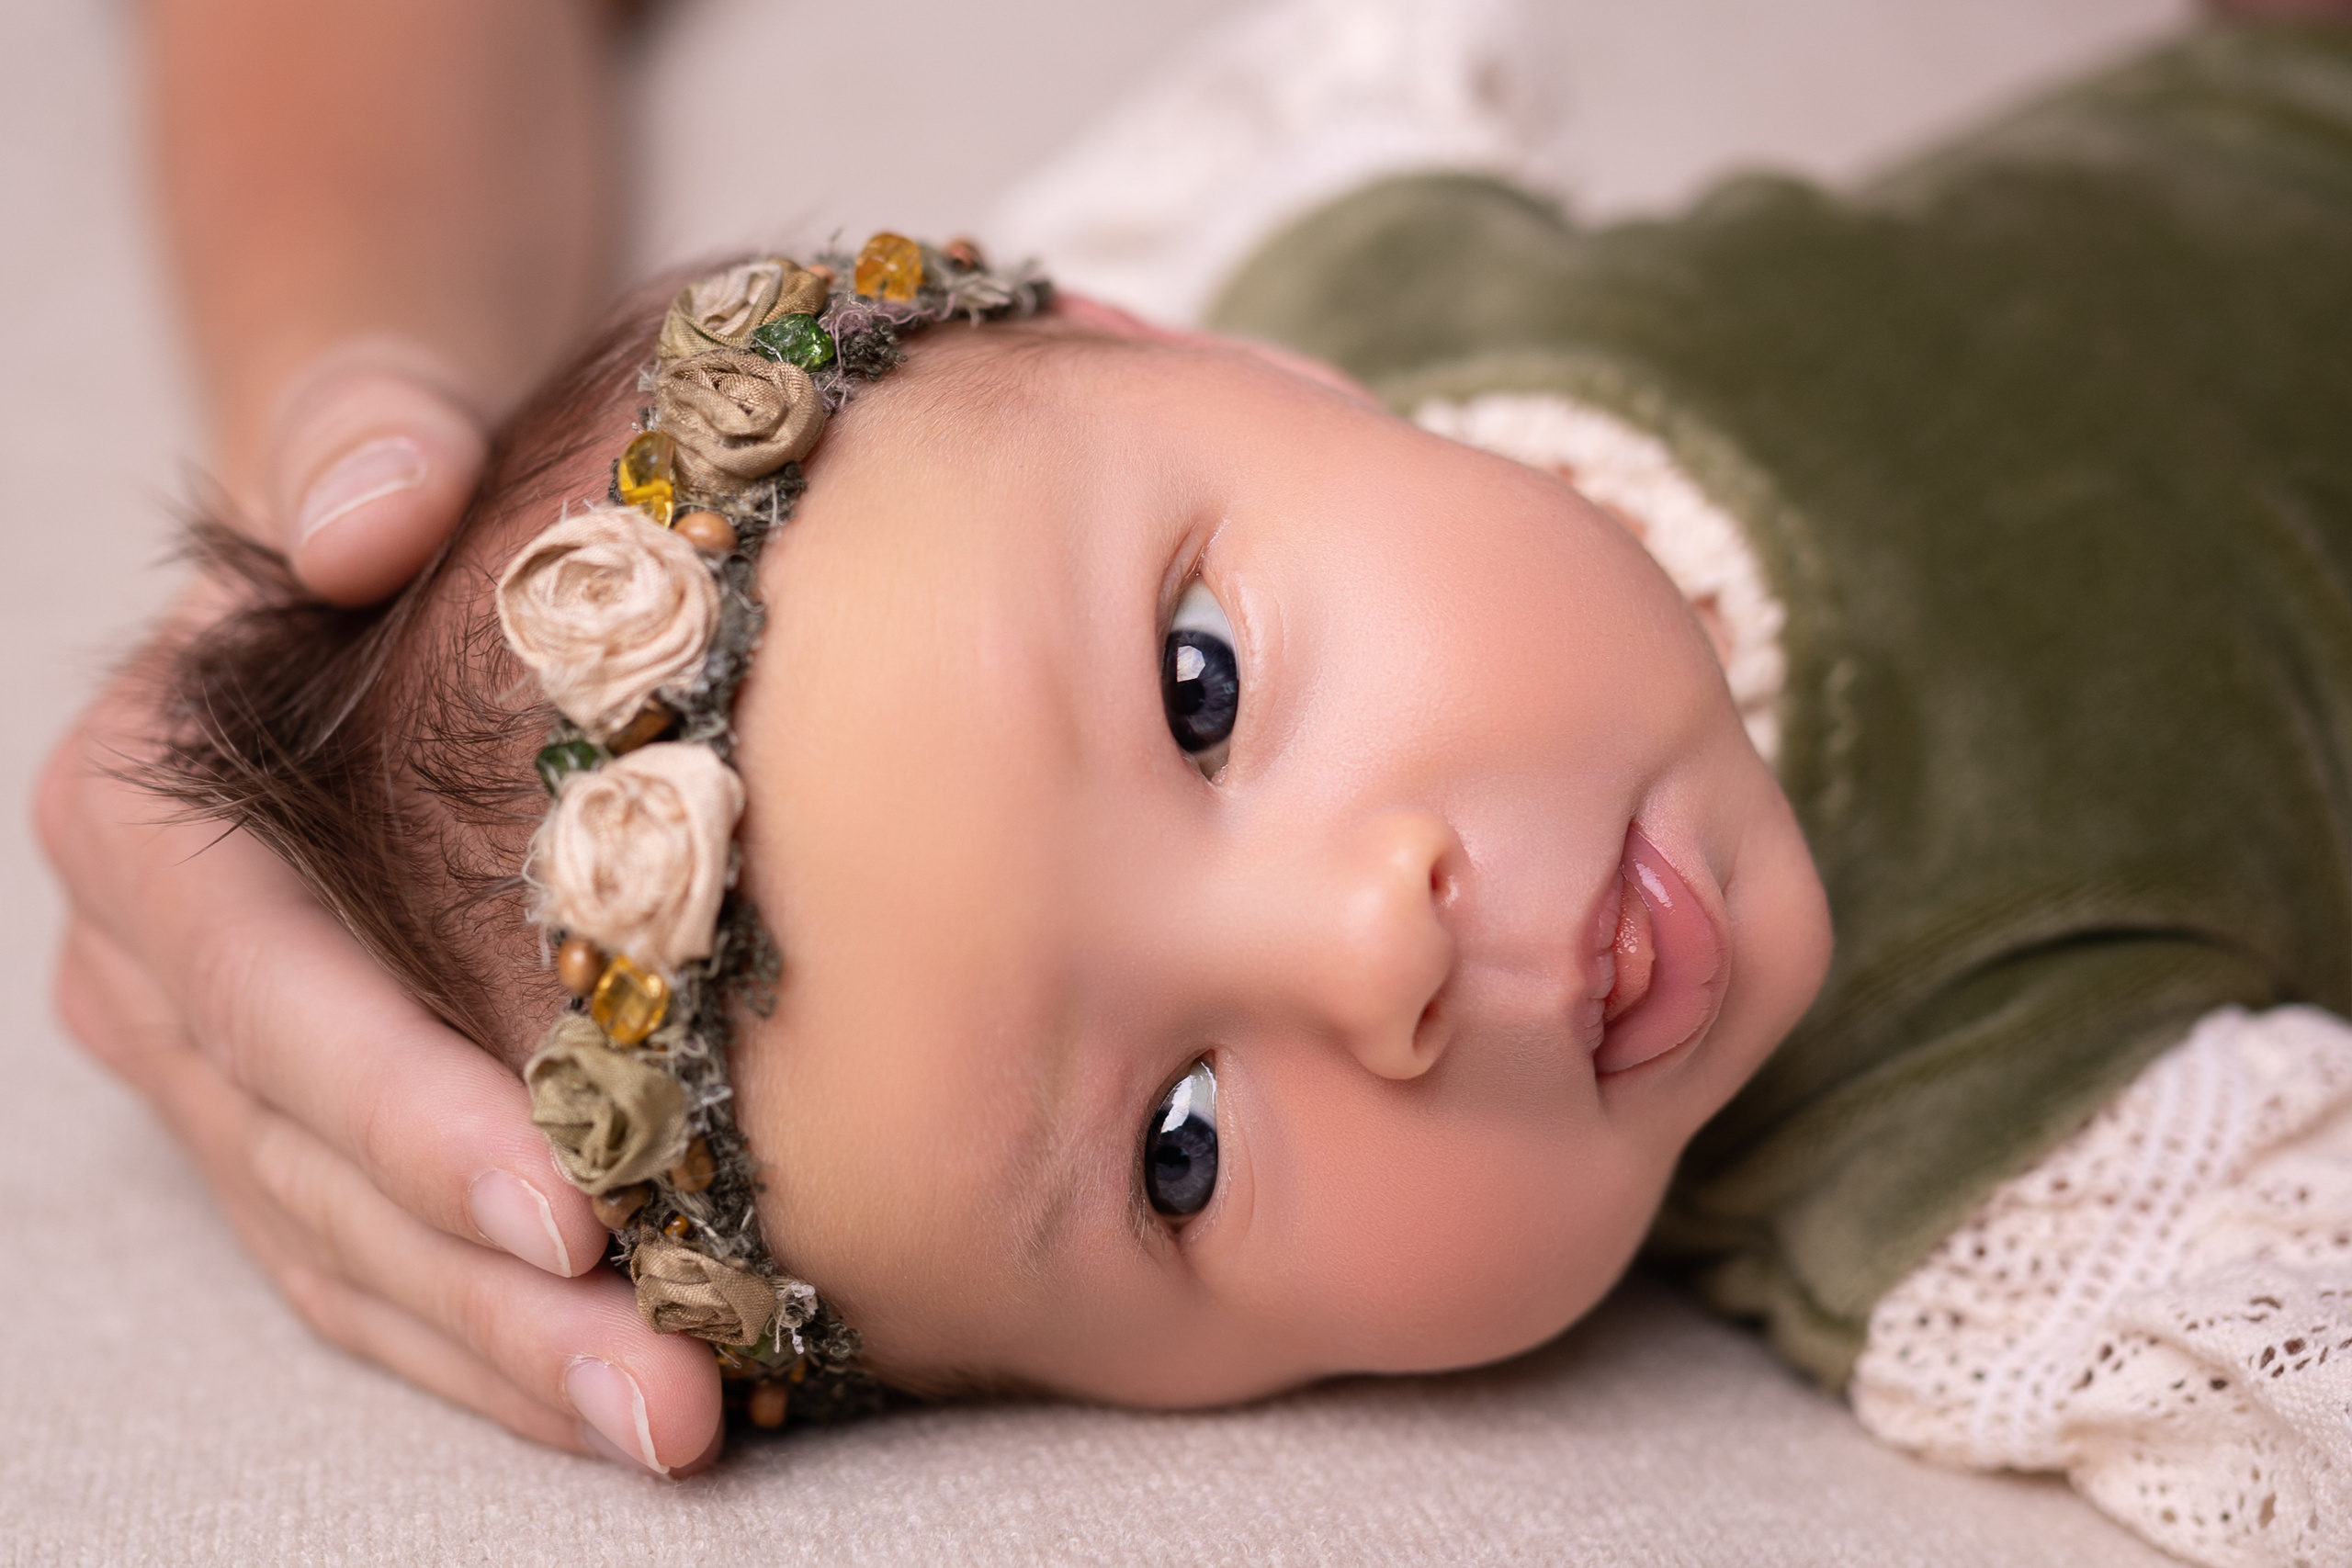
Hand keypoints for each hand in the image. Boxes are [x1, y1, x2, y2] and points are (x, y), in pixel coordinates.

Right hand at [36, 365, 725, 1472]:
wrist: (403, 530)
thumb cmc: (401, 477)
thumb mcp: (372, 423)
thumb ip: (357, 440)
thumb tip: (371, 504)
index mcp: (149, 822)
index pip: (257, 987)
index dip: (390, 1102)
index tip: (557, 1200)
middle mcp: (166, 971)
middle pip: (307, 1165)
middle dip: (480, 1290)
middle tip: (657, 1390)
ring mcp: (240, 1069)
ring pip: (352, 1251)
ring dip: (505, 1356)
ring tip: (675, 1424)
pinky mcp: (327, 1121)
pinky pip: (396, 1255)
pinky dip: (505, 1331)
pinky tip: (648, 1380)